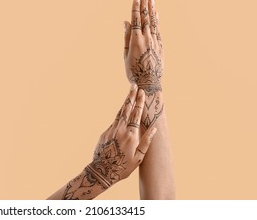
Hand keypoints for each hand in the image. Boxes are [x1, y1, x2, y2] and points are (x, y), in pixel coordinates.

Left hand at [61, 85, 156, 199]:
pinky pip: (114, 121)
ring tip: (129, 93)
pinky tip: (123, 110)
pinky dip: (119, 114)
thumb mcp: (138, 157)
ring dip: (125, 102)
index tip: (141, 92)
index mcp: (131, 135)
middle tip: (133, 85)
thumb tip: (154, 129)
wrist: (102, 171)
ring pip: (119, 113)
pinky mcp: (105, 132)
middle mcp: (121, 130)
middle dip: (131, 96)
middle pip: (127, 109)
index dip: (139, 102)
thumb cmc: (123, 167)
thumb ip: (146, 141)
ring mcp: (111, 130)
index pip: (136, 114)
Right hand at [123, 0, 163, 94]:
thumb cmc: (133, 70)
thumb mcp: (126, 54)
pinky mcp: (161, 46)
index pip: (136, 19)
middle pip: (146, 17)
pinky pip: (158, 30)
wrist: (148, 82)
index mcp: (136, 40)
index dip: (136, 7)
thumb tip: (126, 22)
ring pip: (153, 22)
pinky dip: (157, 20)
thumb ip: (126, 37)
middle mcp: (146, 38)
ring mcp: (155, 41)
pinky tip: (156, 13)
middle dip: (144, 4)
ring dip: (152, 9)